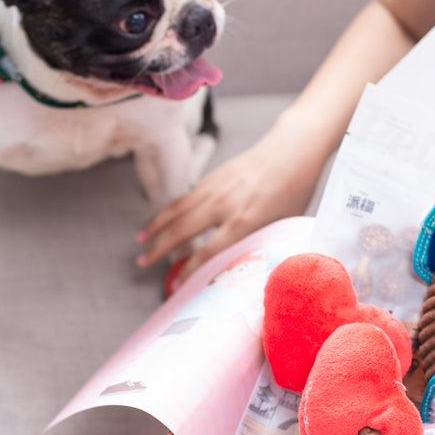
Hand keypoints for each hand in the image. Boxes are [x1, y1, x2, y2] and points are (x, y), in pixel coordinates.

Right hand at [135, 119, 325, 289]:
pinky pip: (185, 196)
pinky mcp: (214, 177)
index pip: (209, 251)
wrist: (293, 150)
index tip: (177, 284)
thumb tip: (250, 271)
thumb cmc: (294, 191)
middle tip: (142, 263)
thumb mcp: (285, 226)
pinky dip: (168, 209)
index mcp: (246, 220)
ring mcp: (216, 187)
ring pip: (177, 209)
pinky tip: (160, 219)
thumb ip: (263, 246)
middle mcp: (225, 203)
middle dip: (160, 248)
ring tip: (140, 242)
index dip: (190, 270)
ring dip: (156, 226)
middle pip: (183, 229)